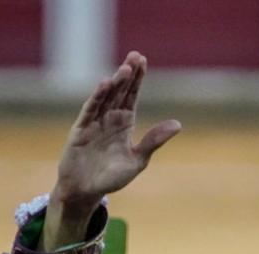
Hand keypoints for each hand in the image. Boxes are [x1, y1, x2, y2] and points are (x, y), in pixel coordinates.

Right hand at [43, 52, 180, 249]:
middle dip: (128, 74)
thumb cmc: (111, 178)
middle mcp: (109, 119)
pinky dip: (97, 98)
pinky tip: (104, 85)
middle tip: (136, 55)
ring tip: (125, 68)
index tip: (143, 61)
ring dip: (115, 83)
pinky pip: (89, 111)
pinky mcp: (80, 131)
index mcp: (124, 123)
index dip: (137, 79)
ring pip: (106, 98)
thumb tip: (178, 124)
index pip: (131, 96)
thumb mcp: (138, 160)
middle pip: (120, 92)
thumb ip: (154, 141)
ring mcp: (94, 123)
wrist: (86, 192)